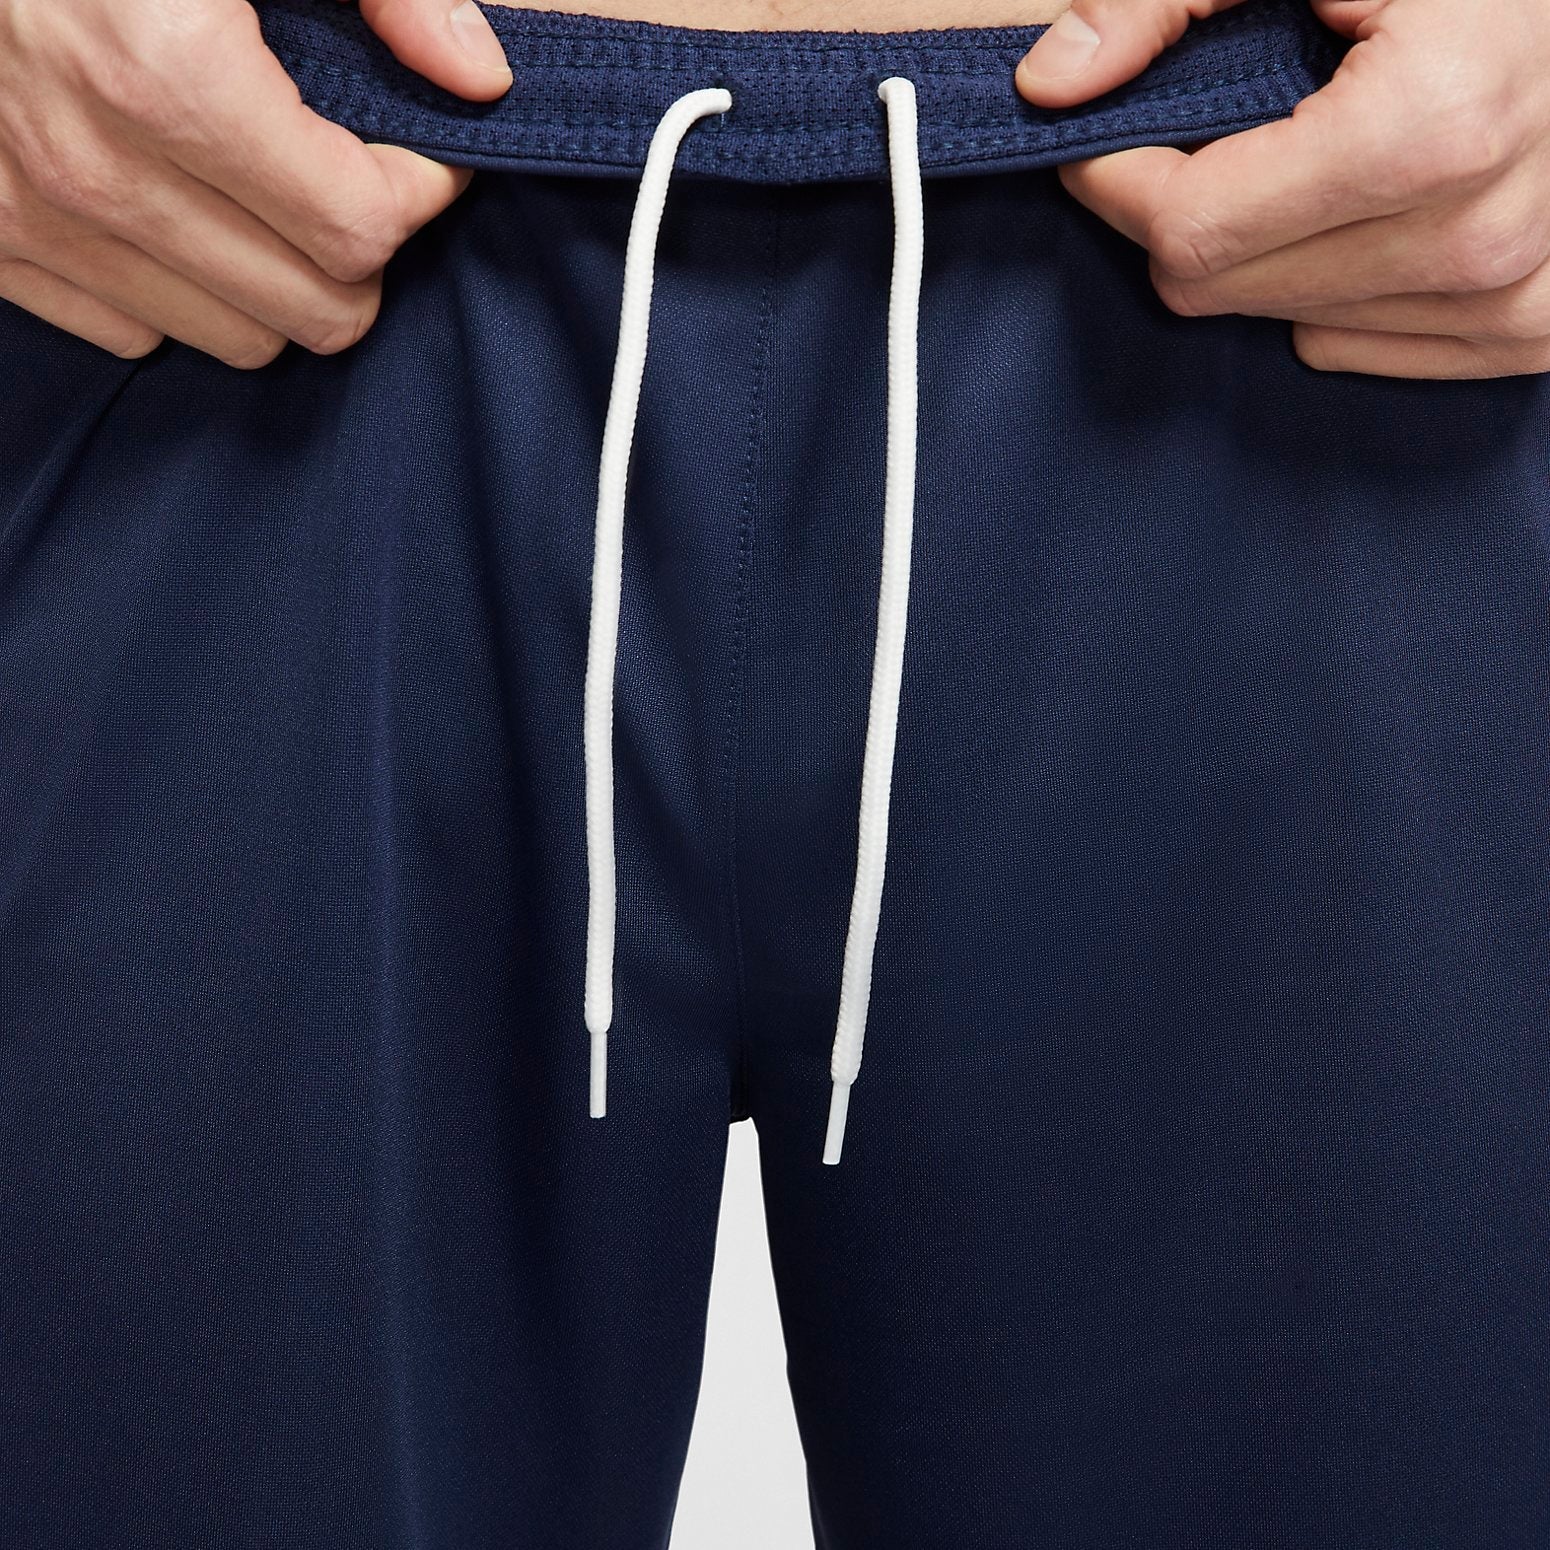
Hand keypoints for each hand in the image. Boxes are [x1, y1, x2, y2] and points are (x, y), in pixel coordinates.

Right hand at [0, 0, 511, 365]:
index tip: (420, 149)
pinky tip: (182, 210)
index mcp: (166, 73)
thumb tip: (482, 80)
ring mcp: (33, 216)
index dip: (418, 190)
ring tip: (267, 193)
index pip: (359, 227)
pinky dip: (182, 291)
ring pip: (240, 338)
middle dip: (362, 252)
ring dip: (279, 281)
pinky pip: (136, 333)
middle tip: (352, 177)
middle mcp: (94, 168)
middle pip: (317, 309)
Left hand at [1017, 0, 1549, 378]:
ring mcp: (1512, 295)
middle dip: (1185, 214)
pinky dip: (1332, 287)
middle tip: (1209, 137)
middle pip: (1221, 288)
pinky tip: (1370, 207)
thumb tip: (1047, 86)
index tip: (1098, 139)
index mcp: (1432, 127)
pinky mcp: (1532, 331)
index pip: (1189, 229)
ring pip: (1282, 321)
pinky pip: (1355, 344)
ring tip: (1314, 154)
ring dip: (1264, 250)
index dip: (1116, 180)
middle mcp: (1477, 237)